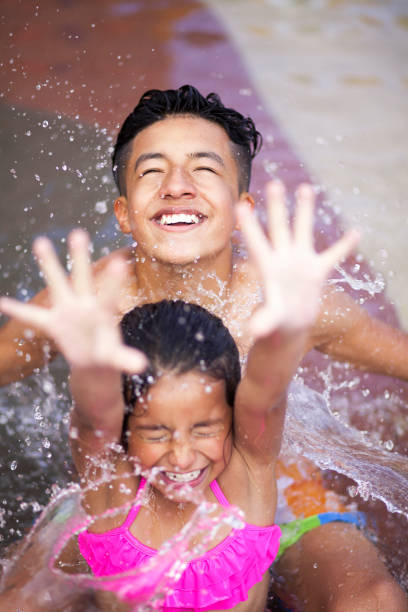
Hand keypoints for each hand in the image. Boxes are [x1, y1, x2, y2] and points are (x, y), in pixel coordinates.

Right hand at [0, 230, 146, 373]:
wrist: (94, 360)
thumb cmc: (107, 354)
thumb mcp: (116, 358)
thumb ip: (126, 359)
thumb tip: (141, 366)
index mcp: (102, 312)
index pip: (108, 293)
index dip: (113, 280)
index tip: (121, 261)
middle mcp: (84, 305)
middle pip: (82, 278)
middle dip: (80, 257)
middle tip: (79, 232)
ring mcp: (67, 311)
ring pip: (56, 284)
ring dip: (49, 264)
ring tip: (41, 240)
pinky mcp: (53, 323)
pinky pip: (32, 316)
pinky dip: (17, 310)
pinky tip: (2, 301)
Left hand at [237, 181, 359, 338]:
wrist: (290, 325)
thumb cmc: (276, 322)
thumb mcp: (270, 321)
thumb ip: (264, 321)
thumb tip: (255, 331)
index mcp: (268, 268)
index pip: (257, 243)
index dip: (250, 226)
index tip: (239, 205)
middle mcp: (283, 259)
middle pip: (279, 228)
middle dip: (278, 207)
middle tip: (274, 183)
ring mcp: (301, 262)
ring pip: (303, 230)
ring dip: (304, 210)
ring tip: (305, 187)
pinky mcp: (317, 270)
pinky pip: (333, 255)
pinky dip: (344, 245)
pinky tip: (356, 232)